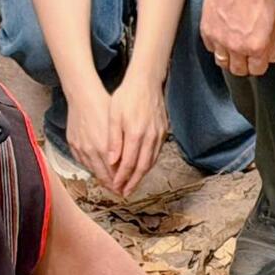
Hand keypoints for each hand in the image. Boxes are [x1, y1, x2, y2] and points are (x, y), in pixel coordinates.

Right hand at [64, 86, 117, 187]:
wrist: (83, 96)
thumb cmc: (104, 106)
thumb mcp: (118, 126)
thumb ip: (122, 147)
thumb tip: (127, 165)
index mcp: (105, 147)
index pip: (114, 173)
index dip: (121, 183)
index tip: (125, 190)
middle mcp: (91, 150)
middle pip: (103, 175)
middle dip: (112, 186)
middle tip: (119, 192)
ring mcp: (80, 148)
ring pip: (92, 170)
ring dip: (101, 178)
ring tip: (109, 183)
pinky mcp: (73, 144)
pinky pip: (83, 161)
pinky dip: (91, 167)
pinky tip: (97, 168)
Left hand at [106, 72, 168, 197]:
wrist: (147, 82)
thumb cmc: (127, 96)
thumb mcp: (114, 116)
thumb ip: (113, 140)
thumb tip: (111, 161)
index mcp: (136, 134)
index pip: (129, 163)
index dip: (122, 178)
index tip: (116, 187)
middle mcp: (150, 137)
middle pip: (142, 167)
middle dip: (133, 182)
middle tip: (125, 193)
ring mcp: (159, 135)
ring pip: (151, 161)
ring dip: (142, 175)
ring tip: (132, 184)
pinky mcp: (163, 132)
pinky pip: (156, 153)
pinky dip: (148, 164)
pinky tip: (142, 167)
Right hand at [200, 0, 274, 77]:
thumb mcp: (273, 16)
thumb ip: (272, 40)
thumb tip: (270, 56)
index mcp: (256, 45)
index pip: (257, 70)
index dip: (259, 65)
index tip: (258, 60)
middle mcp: (237, 47)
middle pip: (238, 71)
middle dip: (244, 66)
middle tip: (247, 56)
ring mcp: (219, 41)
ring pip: (222, 63)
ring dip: (229, 59)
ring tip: (234, 50)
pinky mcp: (207, 32)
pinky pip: (211, 49)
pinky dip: (217, 47)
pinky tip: (223, 38)